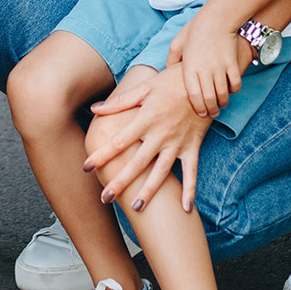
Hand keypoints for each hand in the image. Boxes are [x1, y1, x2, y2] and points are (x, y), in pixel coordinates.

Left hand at [84, 64, 211, 212]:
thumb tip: (95, 108)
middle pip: (137, 162)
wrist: (203, 80)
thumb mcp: (144, 87)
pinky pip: (191, 171)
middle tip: (105, 198)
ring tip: (137, 208)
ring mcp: (177, 143)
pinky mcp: (192, 147)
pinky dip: (190, 190)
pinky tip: (186, 209)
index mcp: (145, 119)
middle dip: (121, 181)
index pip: (119, 141)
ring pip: (161, 172)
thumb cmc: (171, 82)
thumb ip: (120, 101)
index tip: (86, 167)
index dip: (102, 154)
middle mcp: (160, 134)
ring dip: (150, 191)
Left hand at [166, 11, 243, 117]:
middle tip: (212, 113)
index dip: (198, 108)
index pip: (194, 96)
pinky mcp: (232, 64)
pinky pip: (235, 84)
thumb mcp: (177, 42)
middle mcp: (204, 70)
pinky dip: (234, 90)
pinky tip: (231, 91)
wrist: (217, 17)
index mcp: (189, 67)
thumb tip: (166, 71)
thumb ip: (171, 59)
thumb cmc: (195, 29)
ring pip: (223, 95)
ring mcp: (219, 68)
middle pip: (209, 99)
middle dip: (211, 110)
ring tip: (221, 105)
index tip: (200, 113)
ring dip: (223, 103)